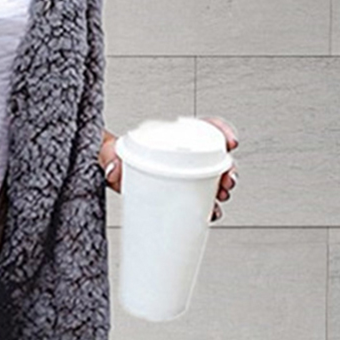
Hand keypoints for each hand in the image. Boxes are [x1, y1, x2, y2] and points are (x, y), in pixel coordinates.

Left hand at [97, 117, 239, 221]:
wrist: (108, 174)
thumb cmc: (112, 156)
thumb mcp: (108, 151)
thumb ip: (108, 156)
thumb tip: (113, 170)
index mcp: (169, 136)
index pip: (202, 127)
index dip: (221, 131)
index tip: (231, 142)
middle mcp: (180, 153)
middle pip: (215, 155)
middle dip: (228, 168)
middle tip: (227, 181)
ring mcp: (182, 173)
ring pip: (213, 178)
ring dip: (222, 187)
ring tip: (220, 197)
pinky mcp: (177, 192)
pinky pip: (200, 198)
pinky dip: (209, 206)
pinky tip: (210, 212)